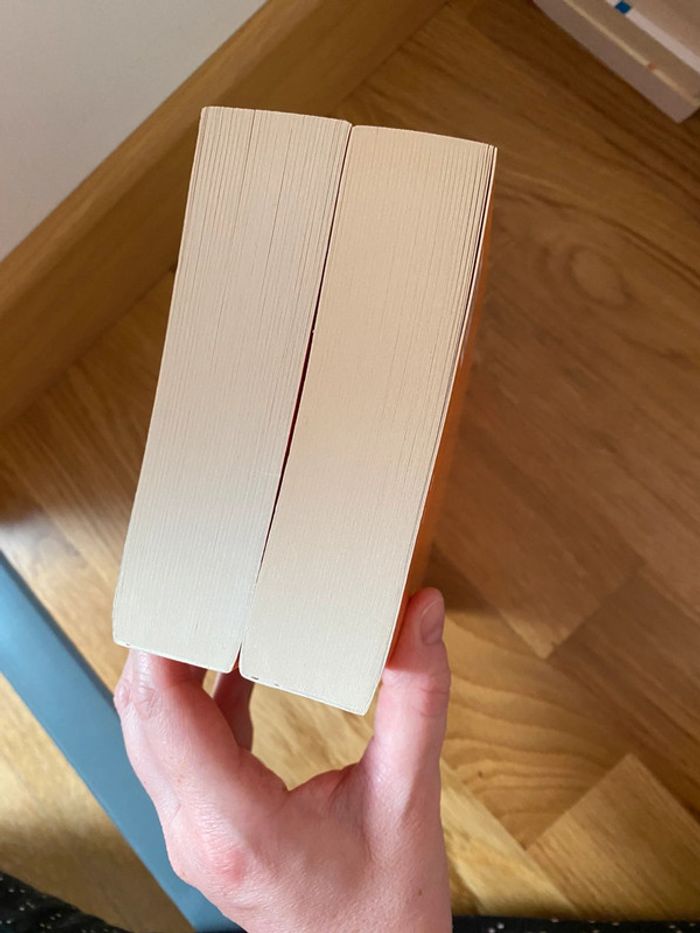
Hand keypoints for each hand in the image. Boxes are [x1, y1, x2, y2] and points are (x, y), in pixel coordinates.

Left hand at [115, 589, 451, 931]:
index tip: (180, 587)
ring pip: (149, 731)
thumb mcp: (411, 798)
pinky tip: (234, 659)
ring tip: (206, 606)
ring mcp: (194, 831)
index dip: (162, 642)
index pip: (165, 715)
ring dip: (169, 664)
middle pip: (142, 715)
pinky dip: (196, 694)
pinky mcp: (206, 824)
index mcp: (239, 825)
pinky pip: (179, 746)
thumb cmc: (385, 908)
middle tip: (193, 579)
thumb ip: (417, 699)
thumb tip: (418, 615)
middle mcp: (198, 830)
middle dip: (159, 638)